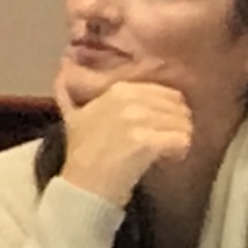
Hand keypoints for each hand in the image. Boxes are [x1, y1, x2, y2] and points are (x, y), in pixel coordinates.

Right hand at [53, 71, 191, 205]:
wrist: (82, 185)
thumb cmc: (82, 152)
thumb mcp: (74, 115)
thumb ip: (69, 90)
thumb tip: (64, 62)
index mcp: (118, 89)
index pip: (166, 93)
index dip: (167, 113)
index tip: (156, 129)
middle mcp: (128, 99)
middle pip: (178, 108)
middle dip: (176, 126)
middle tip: (164, 142)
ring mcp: (136, 119)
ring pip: (183, 124)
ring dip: (179, 140)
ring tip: (165, 152)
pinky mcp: (145, 141)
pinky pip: (182, 140)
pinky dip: (179, 152)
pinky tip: (167, 159)